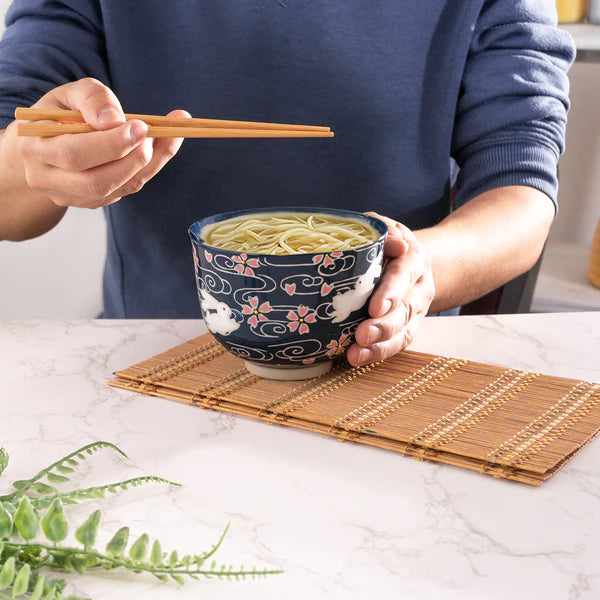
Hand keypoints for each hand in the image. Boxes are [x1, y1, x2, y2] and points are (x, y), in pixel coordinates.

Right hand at [17, 78, 188, 207]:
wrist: (41, 148)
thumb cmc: (56, 116)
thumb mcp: (67, 95)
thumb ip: (90, 98)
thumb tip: (115, 119)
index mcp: (34, 149)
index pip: (75, 154)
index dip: (112, 143)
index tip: (140, 126)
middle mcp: (48, 180)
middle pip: (98, 182)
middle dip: (133, 158)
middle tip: (155, 133)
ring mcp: (71, 197)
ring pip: (118, 189)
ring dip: (149, 164)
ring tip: (166, 135)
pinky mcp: (91, 202)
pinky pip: (126, 190)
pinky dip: (148, 169)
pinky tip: (160, 148)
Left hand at [346, 213, 434, 366]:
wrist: (410, 261)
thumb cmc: (386, 243)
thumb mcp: (384, 228)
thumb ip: (385, 231)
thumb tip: (394, 244)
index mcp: (414, 260)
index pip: (405, 274)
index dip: (391, 291)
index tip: (375, 307)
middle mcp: (419, 288)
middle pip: (405, 309)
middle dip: (384, 325)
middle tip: (362, 335)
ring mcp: (415, 311)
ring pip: (403, 332)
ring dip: (380, 346)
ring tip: (356, 355)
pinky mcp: (407, 328)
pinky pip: (397, 344)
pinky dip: (378, 353)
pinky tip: (358, 358)